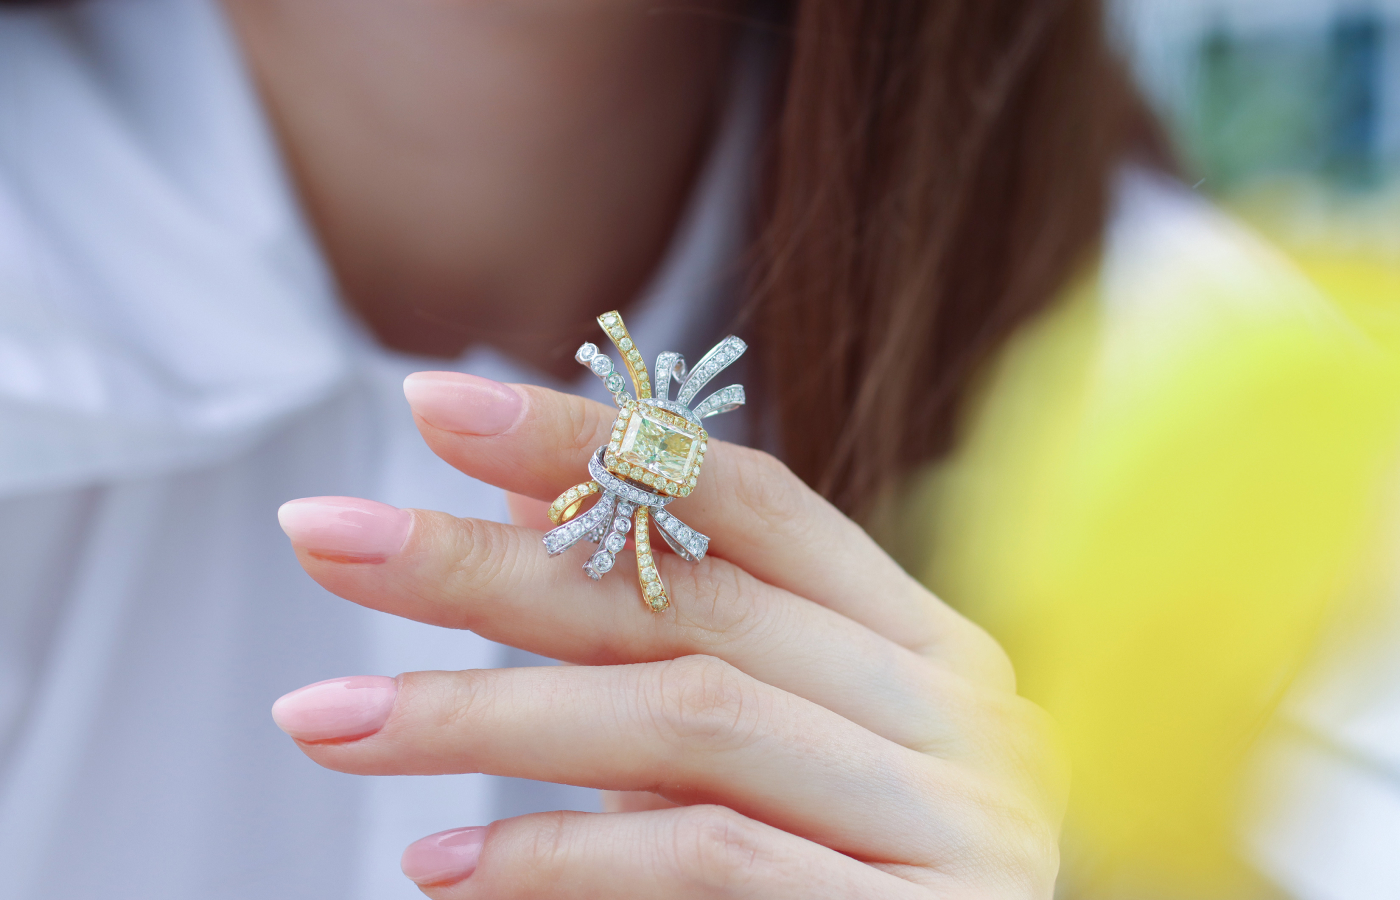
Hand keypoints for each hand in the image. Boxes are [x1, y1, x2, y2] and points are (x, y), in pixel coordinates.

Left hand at [272, 372, 1066, 897]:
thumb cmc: (833, 872)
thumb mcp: (752, 739)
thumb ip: (666, 631)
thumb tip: (510, 506)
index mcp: (914, 637)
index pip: (748, 495)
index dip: (595, 438)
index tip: (435, 402)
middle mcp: (950, 706)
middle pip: (696, 597)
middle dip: (493, 565)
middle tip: (326, 536)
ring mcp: (949, 814)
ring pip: (691, 717)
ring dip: (487, 717)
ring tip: (328, 721)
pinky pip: (710, 856)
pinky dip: (560, 856)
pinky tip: (440, 863)